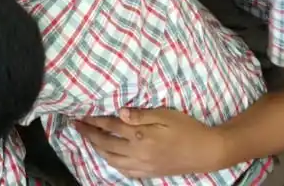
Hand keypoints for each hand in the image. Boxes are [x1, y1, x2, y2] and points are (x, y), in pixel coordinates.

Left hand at [76, 109, 227, 178]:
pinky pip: (124, 171)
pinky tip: (108, 156)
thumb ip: (140, 114)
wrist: (206, 152)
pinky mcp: (149, 173)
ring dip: (97, 149)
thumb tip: (119, 111)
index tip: (81, 115)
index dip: (95, 121)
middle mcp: (138, 153)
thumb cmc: (186, 128)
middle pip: (106, 144)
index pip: (111, 127)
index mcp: (141, 136)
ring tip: (89, 139)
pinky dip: (112, 163)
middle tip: (77, 126)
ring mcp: (143, 165)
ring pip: (112, 160)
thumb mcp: (165, 115)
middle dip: (89, 135)